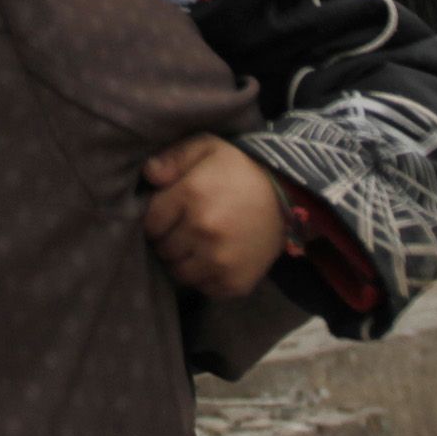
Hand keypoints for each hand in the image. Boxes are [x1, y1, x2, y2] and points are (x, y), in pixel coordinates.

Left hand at [141, 134, 289, 300]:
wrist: (289, 195)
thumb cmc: (240, 169)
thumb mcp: (207, 147)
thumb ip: (173, 157)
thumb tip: (148, 174)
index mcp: (191, 195)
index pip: (150, 222)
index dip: (155, 219)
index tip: (167, 215)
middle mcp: (204, 230)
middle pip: (163, 249)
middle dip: (167, 239)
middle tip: (182, 229)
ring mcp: (220, 260)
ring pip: (179, 272)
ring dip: (182, 261)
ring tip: (195, 246)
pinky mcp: (235, 282)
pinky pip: (203, 288)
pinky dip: (204, 277)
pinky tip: (213, 259)